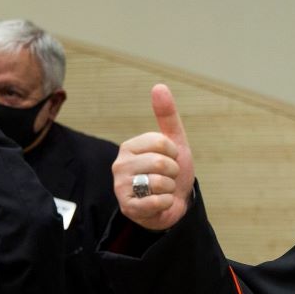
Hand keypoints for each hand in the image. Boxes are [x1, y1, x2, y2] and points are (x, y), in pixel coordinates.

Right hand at [112, 84, 195, 230]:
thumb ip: (167, 116)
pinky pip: (158, 201)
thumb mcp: (174, 143)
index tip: (170, 160)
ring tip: (162, 190)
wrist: (173, 205)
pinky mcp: (127, 207)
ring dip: (170, 188)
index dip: (174, 154)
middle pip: (161, 163)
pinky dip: (167, 203)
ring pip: (160, 182)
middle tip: (168, 178)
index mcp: (129, 147)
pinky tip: (160, 203)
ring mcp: (121, 187)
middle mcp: (120, 165)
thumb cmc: (171, 173)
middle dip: (174, 173)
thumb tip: (159, 86)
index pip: (161, 142)